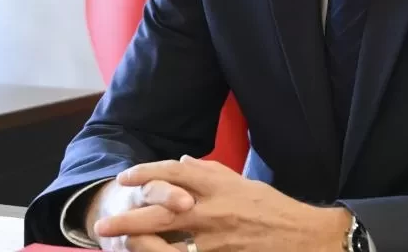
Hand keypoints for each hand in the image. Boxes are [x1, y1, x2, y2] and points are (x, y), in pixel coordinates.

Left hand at [95, 155, 350, 251]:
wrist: (305, 238)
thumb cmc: (275, 210)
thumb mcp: (244, 183)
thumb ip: (212, 173)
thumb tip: (181, 164)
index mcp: (221, 186)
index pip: (176, 173)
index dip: (146, 173)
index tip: (125, 177)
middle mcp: (215, 211)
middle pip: (162, 212)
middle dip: (129, 218)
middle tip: (103, 224)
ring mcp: (216, 241)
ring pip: (168, 245)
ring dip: (141, 247)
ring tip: (120, 248)